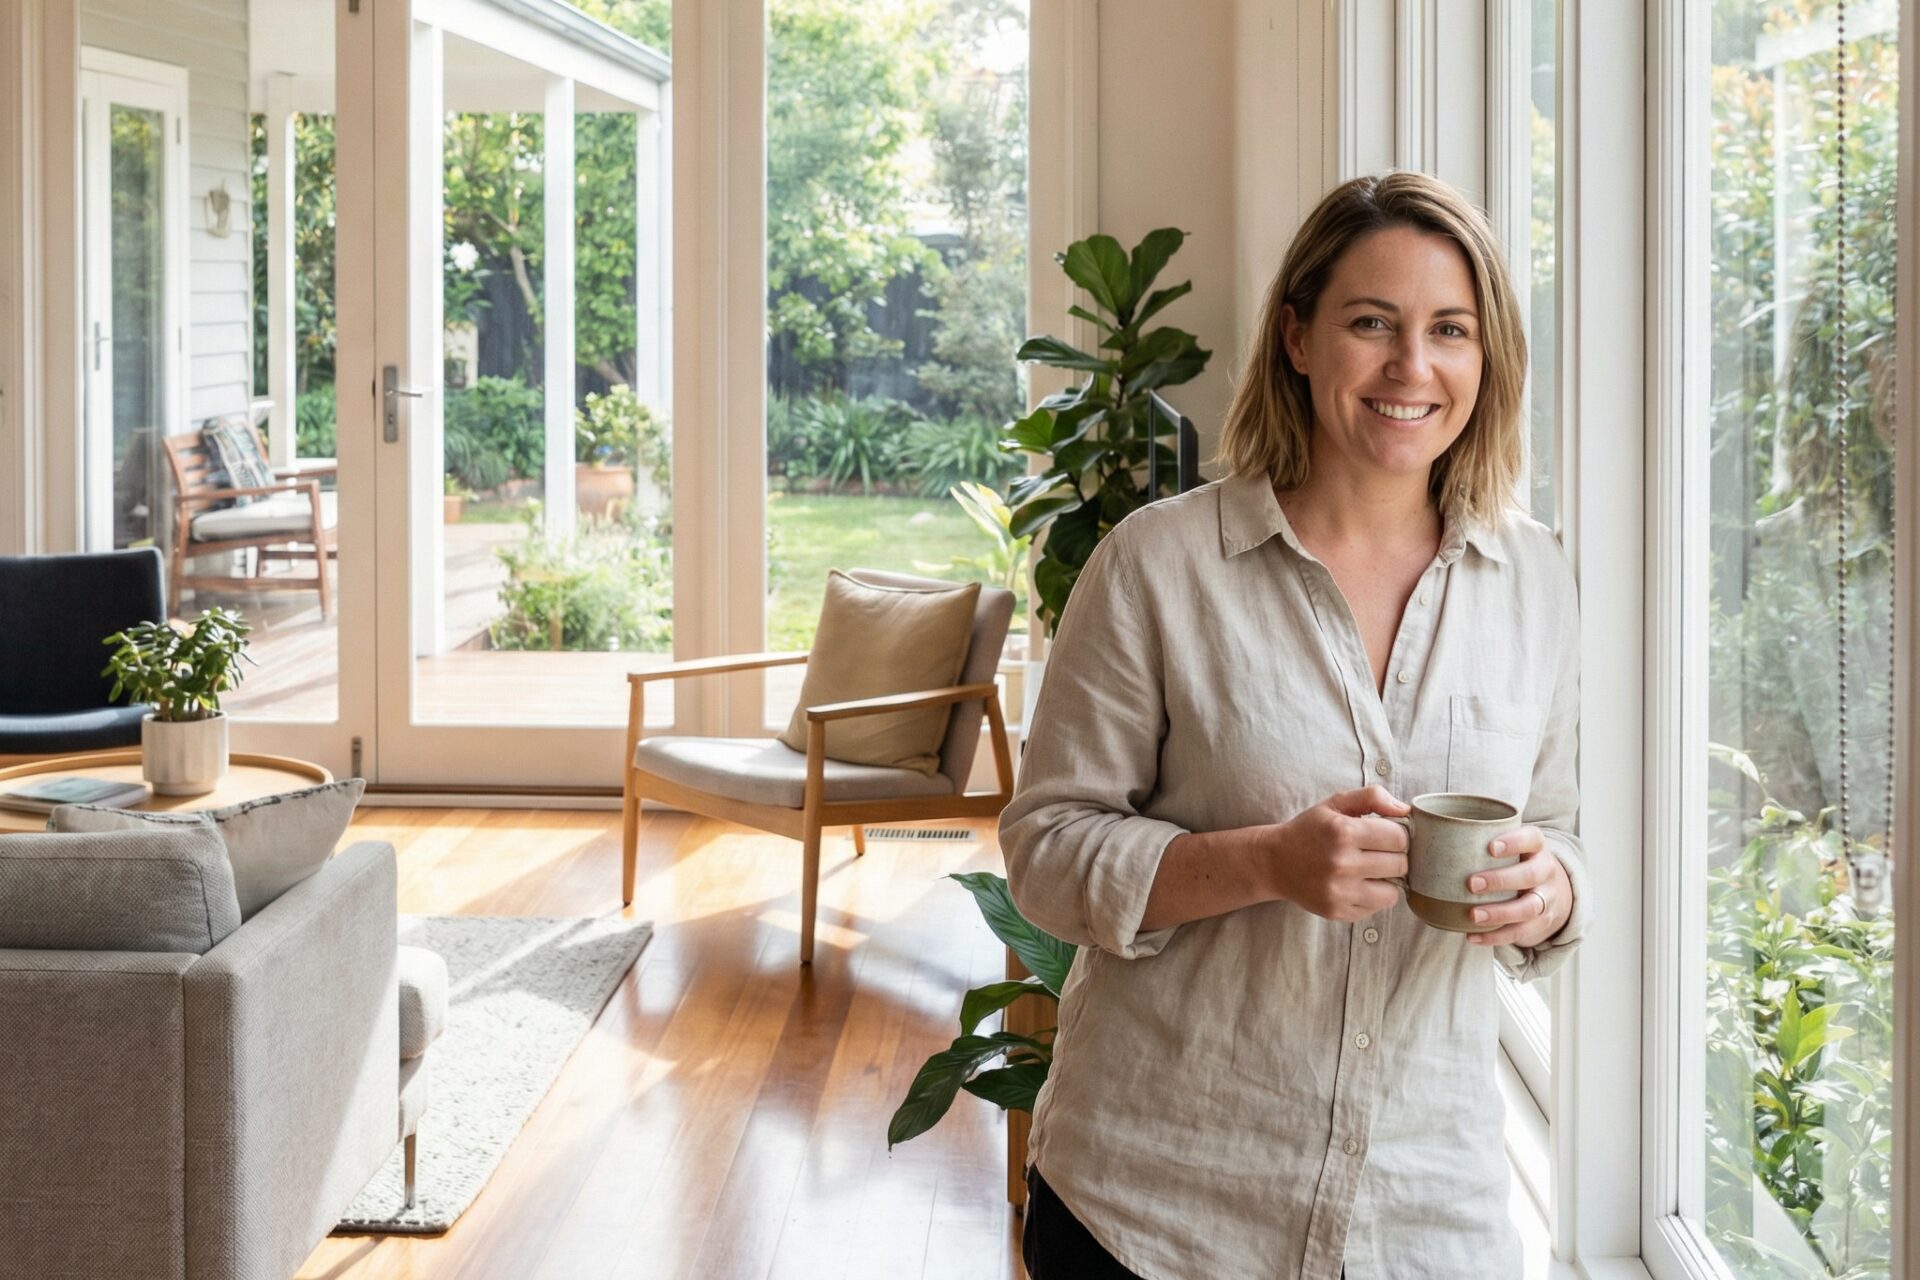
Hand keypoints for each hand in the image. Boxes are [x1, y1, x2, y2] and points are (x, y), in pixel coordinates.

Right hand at [1268, 786, 1410, 922]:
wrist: (1275, 862)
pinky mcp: (1338, 911)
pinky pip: (1376, 908)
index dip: (1397, 834)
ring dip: (1386, 880)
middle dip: (1393, 857)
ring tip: (1369, 871)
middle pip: (1400, 864)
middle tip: (1377, 853)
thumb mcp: (1335, 803)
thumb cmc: (1309, 831)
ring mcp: (1339, 892)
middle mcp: (1342, 864)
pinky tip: (1356, 885)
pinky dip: (1372, 897)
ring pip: (1393, 892)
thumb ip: (1372, 797)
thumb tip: (1405, 810)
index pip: (1399, 838)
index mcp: (1343, 832)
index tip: (1384, 835)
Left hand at [1462, 825, 1572, 947]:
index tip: (1490, 847)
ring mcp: (1547, 897)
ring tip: (1473, 915)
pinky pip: (1522, 932)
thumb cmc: (1513, 860)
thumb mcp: (1507, 845)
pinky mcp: (1543, 921)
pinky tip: (1472, 936)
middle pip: (1531, 875)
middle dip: (1501, 880)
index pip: (1532, 838)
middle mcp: (1546, 870)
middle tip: (1471, 883)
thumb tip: (1420, 829)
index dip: (1514, 842)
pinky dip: (1497, 937)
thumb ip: (1475, 839)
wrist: (1548, 887)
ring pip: (1530, 907)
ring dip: (1500, 913)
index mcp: (1536, 847)